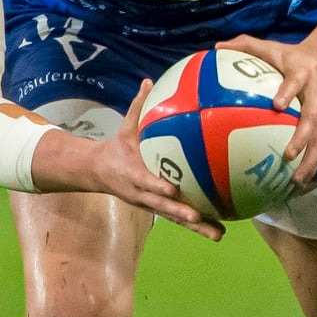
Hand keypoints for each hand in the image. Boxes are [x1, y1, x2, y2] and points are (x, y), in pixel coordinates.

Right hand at [90, 83, 223, 241]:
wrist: (98, 173)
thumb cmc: (116, 147)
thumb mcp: (124, 126)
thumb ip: (138, 106)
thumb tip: (148, 81)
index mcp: (132, 174)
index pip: (145, 182)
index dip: (158, 187)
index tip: (172, 190)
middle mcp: (142, 194)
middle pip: (163, 207)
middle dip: (180, 214)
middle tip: (199, 218)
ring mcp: (150, 204)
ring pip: (174, 218)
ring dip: (196, 228)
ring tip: (218, 235)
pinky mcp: (157, 209)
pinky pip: (179, 218)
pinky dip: (198, 226)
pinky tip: (218, 231)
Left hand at [221, 34, 316, 186]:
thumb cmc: (291, 55)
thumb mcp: (270, 47)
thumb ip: (244, 45)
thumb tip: (215, 47)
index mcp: (301, 73)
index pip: (295, 82)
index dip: (288, 92)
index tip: (277, 105)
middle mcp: (316, 93)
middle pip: (314, 117)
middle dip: (302, 138)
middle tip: (288, 155)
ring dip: (311, 160)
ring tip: (297, 181)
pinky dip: (313, 165)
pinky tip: (300, 183)